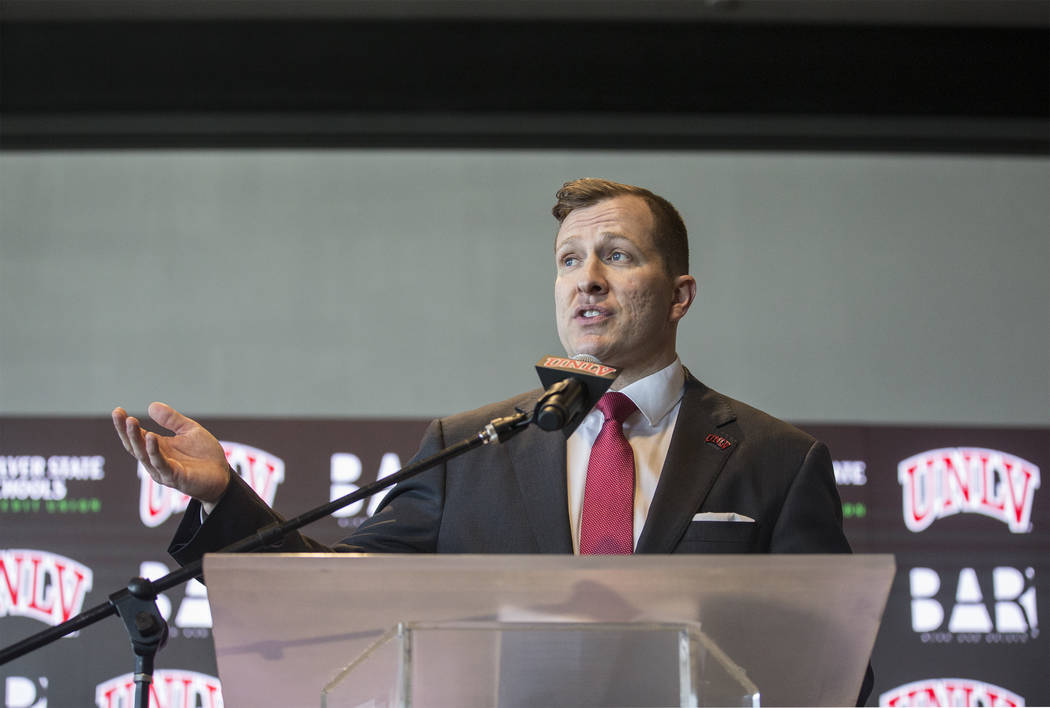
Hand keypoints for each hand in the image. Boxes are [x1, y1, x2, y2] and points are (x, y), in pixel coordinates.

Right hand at [112, 402, 230, 509]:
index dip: (125, 425)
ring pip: (144, 455)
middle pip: (135, 446)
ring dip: (136, 438)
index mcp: (158, 448)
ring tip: (131, 422)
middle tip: (118, 414)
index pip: (136, 436)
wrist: (222, 475)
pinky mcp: (175, 477)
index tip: (117, 410)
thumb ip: (172, 420)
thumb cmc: (204, 455)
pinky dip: (154, 451)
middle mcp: (156, 460)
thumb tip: (151, 405)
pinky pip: (161, 464)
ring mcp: (163, 470)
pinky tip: (150, 437)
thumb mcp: (189, 431)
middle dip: (125, 430)